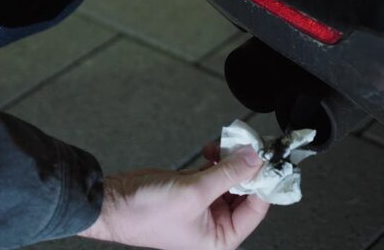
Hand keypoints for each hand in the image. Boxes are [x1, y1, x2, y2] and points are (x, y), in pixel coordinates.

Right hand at [79, 145, 268, 249]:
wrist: (111, 202)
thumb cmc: (144, 214)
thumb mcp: (194, 192)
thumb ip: (229, 173)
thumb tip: (255, 158)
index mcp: (221, 238)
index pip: (257, 208)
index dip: (265, 182)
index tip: (272, 159)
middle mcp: (216, 224)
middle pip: (247, 190)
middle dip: (248, 167)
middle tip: (253, 145)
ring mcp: (206, 206)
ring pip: (232, 177)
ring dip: (232, 159)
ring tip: (230, 144)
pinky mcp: (195, 189)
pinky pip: (216, 171)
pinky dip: (218, 157)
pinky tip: (214, 148)